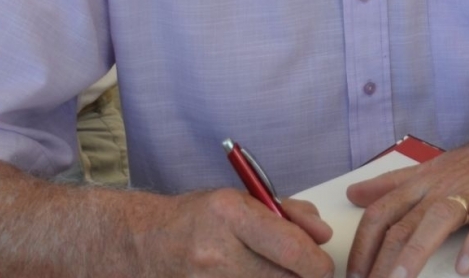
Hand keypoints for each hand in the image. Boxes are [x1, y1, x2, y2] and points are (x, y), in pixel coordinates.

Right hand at [141, 188, 332, 277]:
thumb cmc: (200, 218)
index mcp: (231, 216)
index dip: (317, 263)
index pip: (291, 249)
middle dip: (301, 277)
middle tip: (298, 271)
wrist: (144, 244)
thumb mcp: (243, 199)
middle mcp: (217, 254)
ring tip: (267, 272)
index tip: (322, 265)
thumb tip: (323, 236)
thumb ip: (290, 214)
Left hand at [345, 106, 468, 277]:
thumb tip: (354, 194)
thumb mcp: (434, 167)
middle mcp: (444, 186)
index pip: (381, 212)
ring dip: (415, 252)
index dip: (362, 245)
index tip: (352, 275)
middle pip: (403, 222)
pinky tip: (465, 267)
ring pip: (437, 219)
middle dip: (381, 260)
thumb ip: (393, 184)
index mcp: (425, 180)